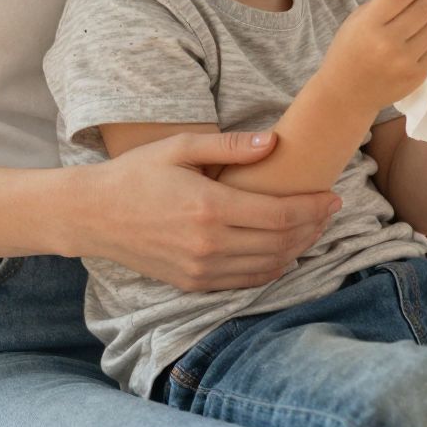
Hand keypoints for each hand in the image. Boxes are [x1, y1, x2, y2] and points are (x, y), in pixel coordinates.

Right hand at [77, 130, 340, 291]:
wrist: (93, 215)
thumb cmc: (137, 173)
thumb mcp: (181, 147)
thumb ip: (230, 146)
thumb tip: (274, 142)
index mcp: (210, 208)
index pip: (280, 215)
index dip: (313, 208)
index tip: (333, 196)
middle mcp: (209, 245)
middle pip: (281, 243)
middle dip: (313, 228)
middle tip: (329, 211)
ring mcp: (201, 269)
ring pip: (268, 266)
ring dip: (298, 250)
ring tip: (313, 229)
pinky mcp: (193, 283)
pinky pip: (246, 281)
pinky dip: (272, 269)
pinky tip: (283, 251)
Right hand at [326, 0, 426, 104]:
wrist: (345, 94)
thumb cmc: (348, 52)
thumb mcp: (356, 20)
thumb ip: (382, 3)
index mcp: (370, 24)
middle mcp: (389, 42)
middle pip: (423, 8)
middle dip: (424, 1)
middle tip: (421, 3)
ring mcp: (405, 61)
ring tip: (421, 22)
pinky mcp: (417, 75)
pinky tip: (421, 40)